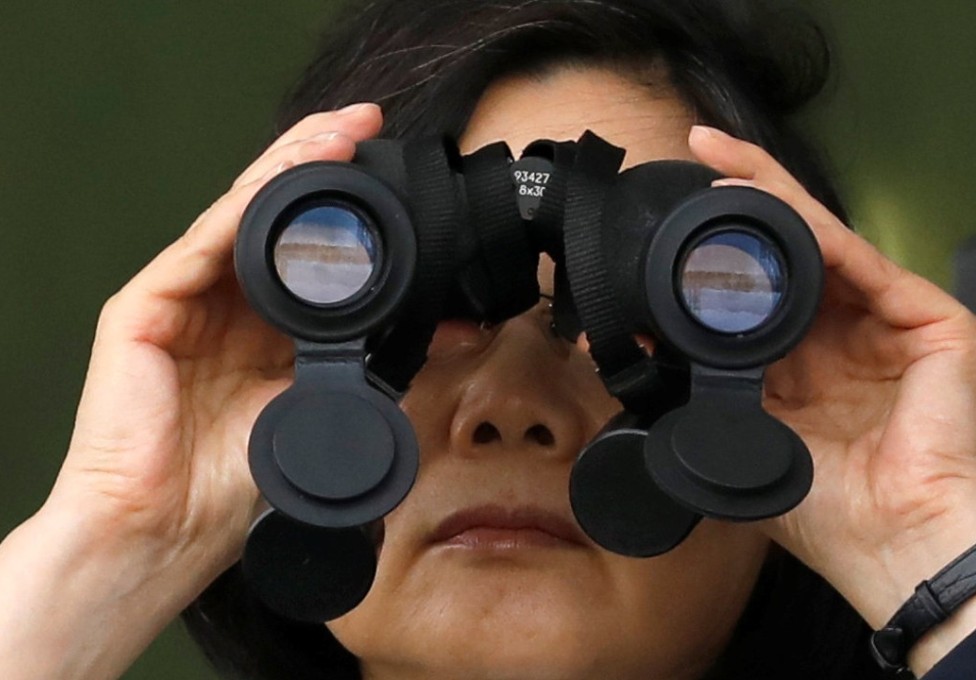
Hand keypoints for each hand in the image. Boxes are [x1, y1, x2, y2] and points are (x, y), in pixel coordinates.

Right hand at [0, 103, 382, 679]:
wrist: (171, 530)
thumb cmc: (241, 479)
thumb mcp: (328, 406)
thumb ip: (383, 362)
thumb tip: (457, 332)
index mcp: (264, 322)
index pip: (306, 244)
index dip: (344, 201)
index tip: (392, 165)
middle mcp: (225, 300)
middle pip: (272, 215)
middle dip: (318, 163)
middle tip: (367, 122)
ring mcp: (182, 298)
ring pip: (237, 216)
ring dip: (285, 170)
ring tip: (336, 133)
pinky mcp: (144, 307)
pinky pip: (198, 248)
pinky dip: (242, 211)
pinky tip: (280, 183)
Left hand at [689, 125, 975, 673]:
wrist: (887, 546)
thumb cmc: (823, 507)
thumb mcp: (743, 432)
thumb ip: (702, 384)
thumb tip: (635, 347)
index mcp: (806, 363)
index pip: (761, 287)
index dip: (720, 249)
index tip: (666, 224)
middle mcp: (848, 335)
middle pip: (793, 249)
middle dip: (746, 197)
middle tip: (699, 150)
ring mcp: (892, 326)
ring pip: (827, 242)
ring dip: (775, 198)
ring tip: (723, 162)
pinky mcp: (937, 326)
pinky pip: (866, 267)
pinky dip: (818, 234)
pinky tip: (774, 207)